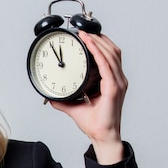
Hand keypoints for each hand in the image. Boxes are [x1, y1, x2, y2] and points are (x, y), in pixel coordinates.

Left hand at [50, 32, 126, 163]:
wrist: (101, 135)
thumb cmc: (94, 123)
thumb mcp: (74, 107)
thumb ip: (63, 100)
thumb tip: (50, 97)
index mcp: (112, 82)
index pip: (110, 57)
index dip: (100, 44)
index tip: (87, 36)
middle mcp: (118, 80)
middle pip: (112, 51)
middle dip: (98, 39)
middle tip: (83, 31)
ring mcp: (118, 83)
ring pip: (110, 55)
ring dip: (97, 42)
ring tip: (85, 35)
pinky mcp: (113, 88)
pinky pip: (106, 66)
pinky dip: (98, 54)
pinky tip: (90, 46)